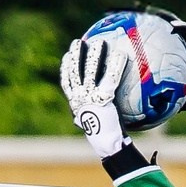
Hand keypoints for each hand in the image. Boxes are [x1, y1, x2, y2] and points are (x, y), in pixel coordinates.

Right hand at [58, 36, 131, 158]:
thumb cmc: (104, 134)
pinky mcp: (103, 97)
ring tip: (98, 42)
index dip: (65, 67)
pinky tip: (120, 54)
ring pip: (90, 69)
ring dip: (94, 54)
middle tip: (79, 42)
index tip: (67, 56)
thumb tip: (99, 107)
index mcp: (75, 102)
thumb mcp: (94, 121)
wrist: (107, 144)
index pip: (66, 81)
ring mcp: (90, 96)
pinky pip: (110, 76)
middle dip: (75, 54)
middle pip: (74, 70)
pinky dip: (115, 64)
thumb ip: (94, 110)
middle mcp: (79, 97)